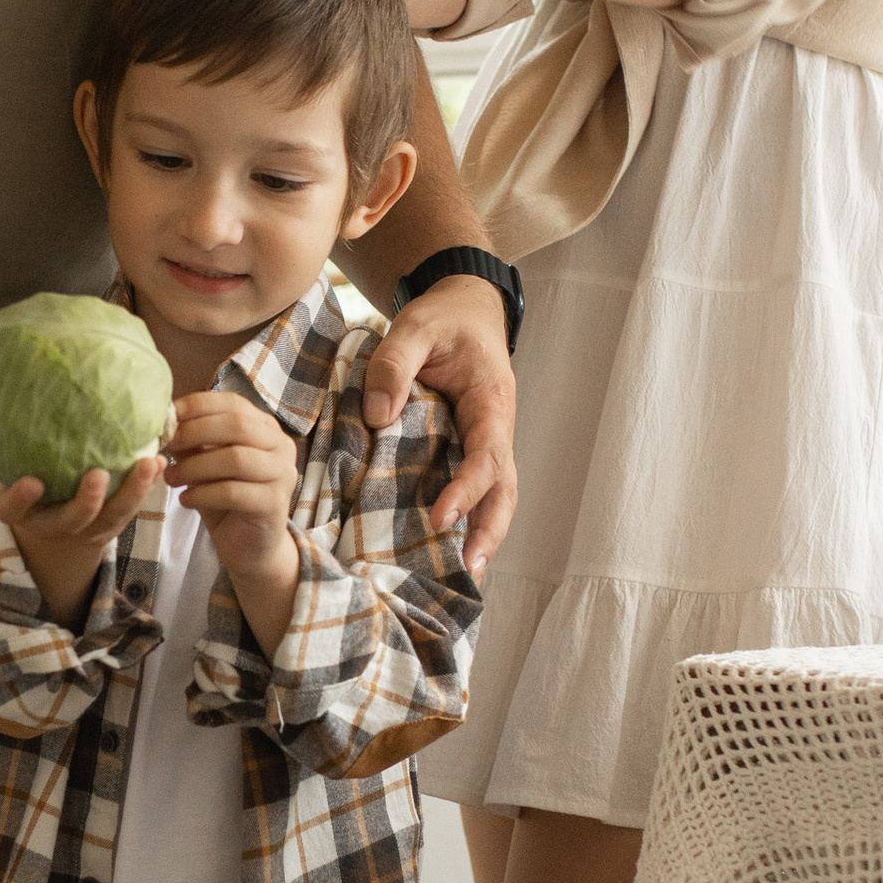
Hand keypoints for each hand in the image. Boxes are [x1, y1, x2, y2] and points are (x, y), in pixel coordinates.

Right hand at [0, 455, 163, 626]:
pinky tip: (159, 463)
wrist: (52, 541)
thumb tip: (3, 403)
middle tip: (97, 476)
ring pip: (109, 518)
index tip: (31, 483)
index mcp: (20, 516)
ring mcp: (84, 534)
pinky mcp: (109, 530)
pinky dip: (145, 487)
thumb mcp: (16, 484)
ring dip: (131, 492)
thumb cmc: (32, 497)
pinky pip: (128, 511)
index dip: (21, 498)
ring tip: (147, 464)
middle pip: (70, 520)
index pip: (12, 509)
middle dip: (86, 501)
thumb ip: (17, 458)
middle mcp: (52, 529)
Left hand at [167, 390, 299, 647]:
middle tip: (165, 445)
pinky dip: (203, 494)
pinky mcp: (275, 505)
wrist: (252, 547)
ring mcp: (282, 475)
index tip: (167, 415)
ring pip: (236, 459)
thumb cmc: (227, 499)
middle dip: (195, 432)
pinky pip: (234, 492)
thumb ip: (193, 442)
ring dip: (195, 466)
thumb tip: (164, 421)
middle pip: (237, 425)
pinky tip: (185, 500)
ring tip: (170, 477)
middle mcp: (281, 446)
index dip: (198, 405)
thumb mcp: (206, 465)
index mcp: (265, 428)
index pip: (233, 403)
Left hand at [365, 277, 516, 577]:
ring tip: (465, 575)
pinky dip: (470, 519)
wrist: (466, 308)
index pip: (487, 453)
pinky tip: (447, 548)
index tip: (441, 517)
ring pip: (497, 494)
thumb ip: (393, 365)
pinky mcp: (471, 447)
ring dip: (485, 533)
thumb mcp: (413, 327)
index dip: (468, 489)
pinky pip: (476, 487)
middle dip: (490, 529)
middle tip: (469, 568)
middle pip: (505, 487)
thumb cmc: (442, 318)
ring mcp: (487, 440)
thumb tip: (377, 417)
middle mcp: (496, 427)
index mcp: (490, 400)